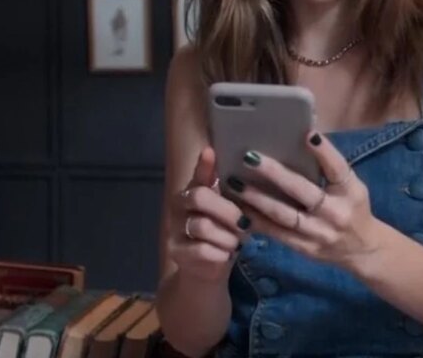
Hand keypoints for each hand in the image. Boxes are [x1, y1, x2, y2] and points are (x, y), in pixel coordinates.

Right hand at [167, 146, 246, 282]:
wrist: (207, 271)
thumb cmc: (224, 234)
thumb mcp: (230, 213)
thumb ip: (233, 193)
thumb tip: (248, 167)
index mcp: (194, 192)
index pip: (199, 175)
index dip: (204, 164)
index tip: (211, 152)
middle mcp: (179, 206)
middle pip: (200, 197)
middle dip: (227, 210)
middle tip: (244, 224)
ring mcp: (174, 229)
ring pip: (203, 226)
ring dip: (227, 236)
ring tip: (236, 243)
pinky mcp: (175, 252)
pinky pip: (202, 250)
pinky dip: (220, 254)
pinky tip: (227, 255)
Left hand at [224, 132, 381, 270]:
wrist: (363, 251)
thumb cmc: (353, 208)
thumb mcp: (352, 187)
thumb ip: (330, 170)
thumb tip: (301, 140)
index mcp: (351, 192)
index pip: (338, 169)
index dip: (324, 152)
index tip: (307, 134)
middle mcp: (336, 213)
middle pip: (304, 191)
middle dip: (275, 174)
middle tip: (249, 157)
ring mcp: (319, 233)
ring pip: (284, 215)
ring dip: (256, 198)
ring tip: (234, 183)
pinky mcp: (305, 249)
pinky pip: (277, 234)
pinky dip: (256, 220)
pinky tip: (238, 208)